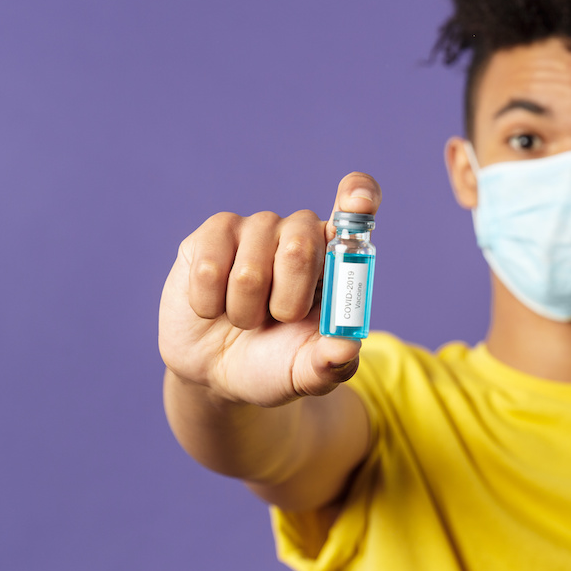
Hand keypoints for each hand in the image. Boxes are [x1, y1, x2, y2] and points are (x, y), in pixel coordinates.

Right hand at [158, 173, 381, 406]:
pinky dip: (210, 304)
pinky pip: (210, 268)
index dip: (358, 197)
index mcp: (335, 259)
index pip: (355, 212)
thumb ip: (330, 364)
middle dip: (288, 301)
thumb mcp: (306, 374)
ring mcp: (256, 229)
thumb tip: (347, 348)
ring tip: (245, 319)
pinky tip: (212, 307)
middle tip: (279, 320)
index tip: (359, 202)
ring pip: (251, 270)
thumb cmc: (274, 363)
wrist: (217, 372)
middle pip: (302, 244)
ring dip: (245, 312)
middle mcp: (299, 233)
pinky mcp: (212, 234)